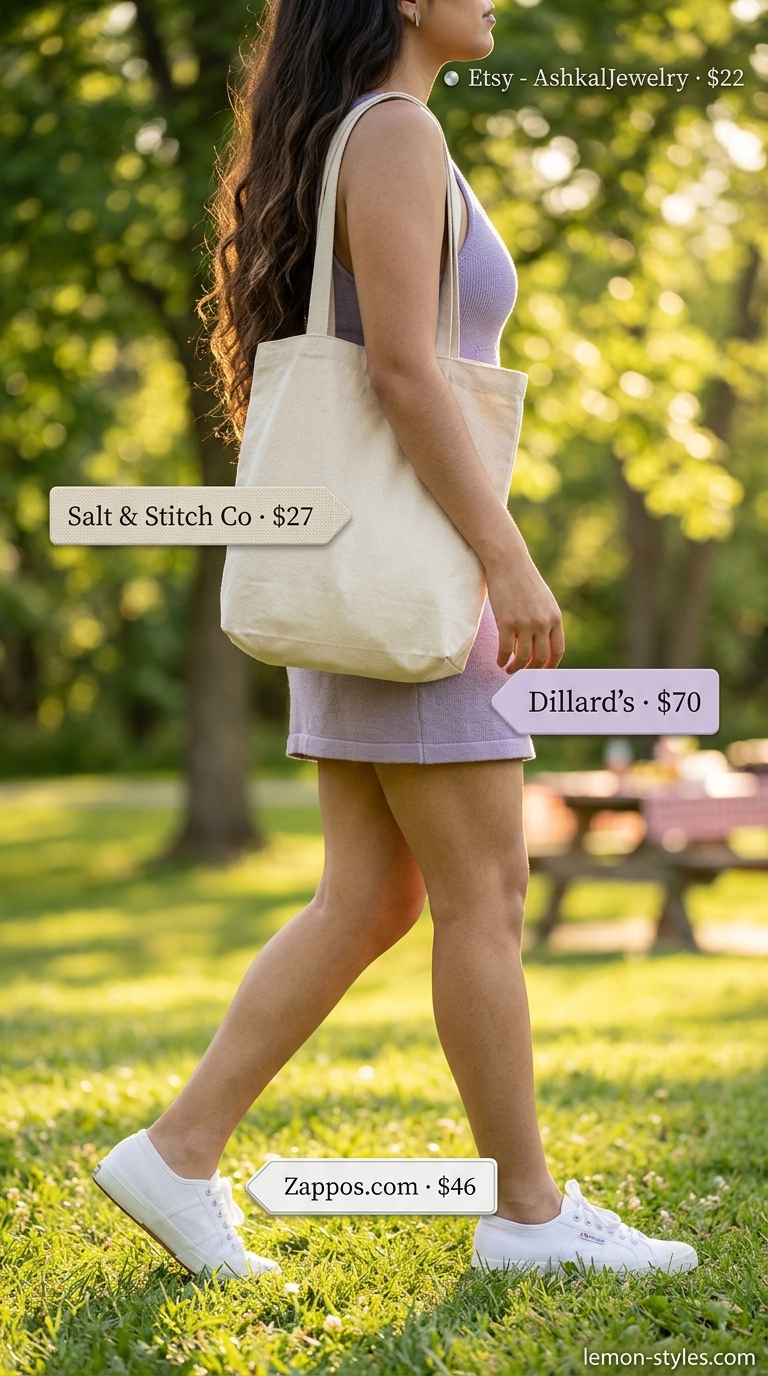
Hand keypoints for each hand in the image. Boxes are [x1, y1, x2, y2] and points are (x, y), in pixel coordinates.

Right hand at [485, 544, 564, 673]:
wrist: (508, 562)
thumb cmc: (523, 580)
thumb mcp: (543, 600)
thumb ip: (546, 620)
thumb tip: (541, 643)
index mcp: (555, 617)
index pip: (557, 651)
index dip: (550, 666)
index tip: (542, 672)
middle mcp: (542, 623)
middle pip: (540, 658)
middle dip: (531, 670)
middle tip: (523, 673)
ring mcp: (525, 623)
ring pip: (522, 658)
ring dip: (515, 668)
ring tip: (509, 670)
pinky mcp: (506, 622)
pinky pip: (505, 650)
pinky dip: (502, 660)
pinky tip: (499, 661)